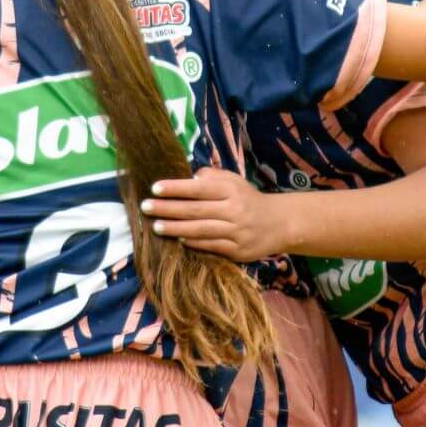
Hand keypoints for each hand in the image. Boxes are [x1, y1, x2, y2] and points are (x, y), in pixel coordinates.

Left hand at [140, 166, 288, 262]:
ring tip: (155, 226)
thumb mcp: (234, 181)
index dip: (176, 188)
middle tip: (146, 207)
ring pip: (201, 230)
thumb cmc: (247, 199)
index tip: (154, 188)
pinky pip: (211, 246)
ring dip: (175, 228)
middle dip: (168, 209)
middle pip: (196, 210)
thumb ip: (211, 177)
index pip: (199, 188)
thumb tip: (186, 178)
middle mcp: (234, 210)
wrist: (279, 224)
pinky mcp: (238, 250)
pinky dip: (193, 243)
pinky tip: (177, 240)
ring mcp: (237, 232)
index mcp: (231, 190)